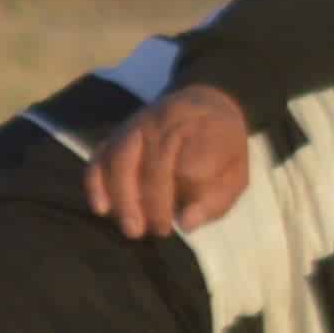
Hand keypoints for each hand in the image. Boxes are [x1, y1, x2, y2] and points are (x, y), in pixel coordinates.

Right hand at [84, 83, 255, 238]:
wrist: (203, 101)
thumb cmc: (222, 142)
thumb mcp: (237, 169)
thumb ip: (218, 197)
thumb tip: (187, 224)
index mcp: (202, 126)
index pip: (193, 162)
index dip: (188, 193)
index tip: (185, 219)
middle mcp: (165, 122)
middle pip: (154, 162)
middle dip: (154, 203)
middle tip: (159, 231)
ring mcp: (136, 126)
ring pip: (121, 159)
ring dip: (124, 198)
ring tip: (132, 229)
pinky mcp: (116, 134)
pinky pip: (100, 156)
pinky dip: (96, 182)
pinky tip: (101, 208)